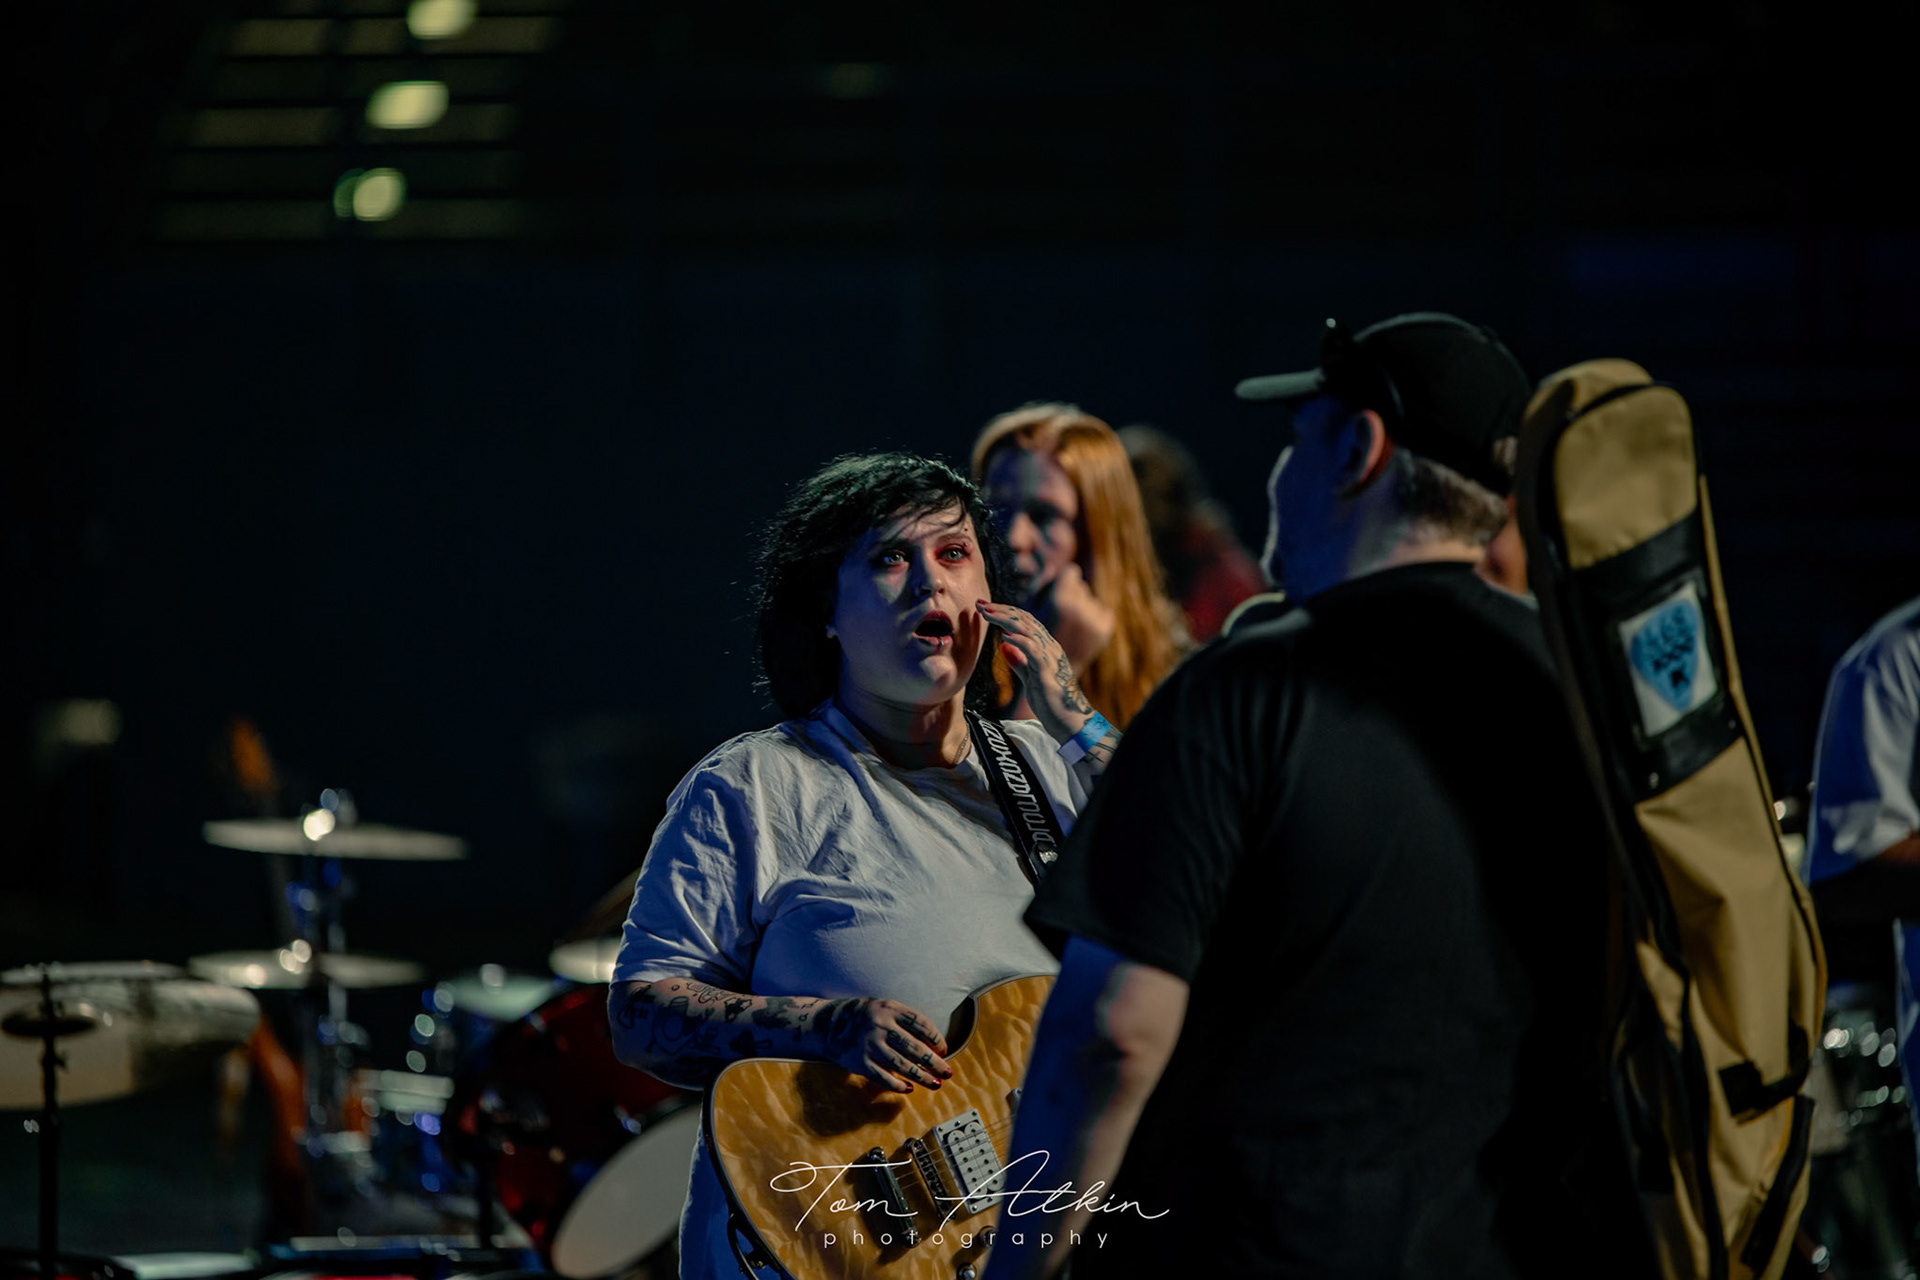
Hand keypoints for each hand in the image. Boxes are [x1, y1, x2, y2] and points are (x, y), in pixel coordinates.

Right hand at [817, 997, 952, 1091]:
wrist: (830, 1025)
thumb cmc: (867, 1017)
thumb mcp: (885, 1008)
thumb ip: (906, 1022)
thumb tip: (933, 1046)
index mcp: (890, 1009)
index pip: (920, 1024)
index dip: (936, 1038)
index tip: (944, 1049)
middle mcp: (881, 1026)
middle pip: (914, 1047)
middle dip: (934, 1062)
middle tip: (947, 1072)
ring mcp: (870, 1045)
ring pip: (902, 1065)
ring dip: (922, 1077)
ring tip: (936, 1083)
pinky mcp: (861, 1062)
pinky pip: (883, 1077)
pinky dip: (898, 1085)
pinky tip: (909, 1089)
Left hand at [977, 598, 1096, 744]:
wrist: (1069, 720)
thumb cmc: (1050, 701)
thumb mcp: (1030, 678)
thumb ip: (1020, 662)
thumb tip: (1004, 645)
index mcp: (1045, 646)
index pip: (1024, 621)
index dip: (1004, 611)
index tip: (983, 607)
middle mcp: (1049, 646)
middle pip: (1024, 619)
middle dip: (1000, 609)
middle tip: (980, 604)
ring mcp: (1050, 657)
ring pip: (1028, 629)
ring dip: (1005, 619)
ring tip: (987, 613)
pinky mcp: (1048, 671)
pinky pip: (1034, 650)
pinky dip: (1020, 640)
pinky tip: (1005, 635)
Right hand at [1029, 564, 1114, 672]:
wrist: (1055, 678)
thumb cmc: (1035, 639)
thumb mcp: (1030, 610)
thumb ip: (1041, 588)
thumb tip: (1054, 568)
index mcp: (1059, 602)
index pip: (1071, 572)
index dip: (1064, 579)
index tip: (1058, 587)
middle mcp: (1079, 609)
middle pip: (1080, 585)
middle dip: (1070, 594)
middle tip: (1060, 610)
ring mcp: (1094, 620)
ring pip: (1089, 599)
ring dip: (1080, 605)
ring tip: (1068, 623)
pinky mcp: (1104, 630)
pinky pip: (1102, 611)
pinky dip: (1093, 617)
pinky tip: (1081, 629)